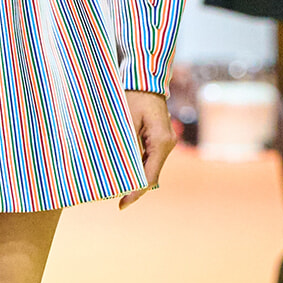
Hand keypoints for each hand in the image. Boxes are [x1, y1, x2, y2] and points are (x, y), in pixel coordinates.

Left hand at [119, 90, 176, 207]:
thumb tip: (118, 169)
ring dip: (134, 175)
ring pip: (149, 166)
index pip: (149, 176)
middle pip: (151, 174)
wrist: (145, 78)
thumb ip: (125, 145)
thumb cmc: (134, 95)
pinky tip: (122, 168)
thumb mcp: (126, 120)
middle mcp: (167, 144)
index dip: (136, 192)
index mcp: (161, 142)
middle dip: (134, 186)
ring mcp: (165, 141)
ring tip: (115, 185)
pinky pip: (148, 157)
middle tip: (116, 198)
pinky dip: (136, 164)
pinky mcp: (159, 138)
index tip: (122, 204)